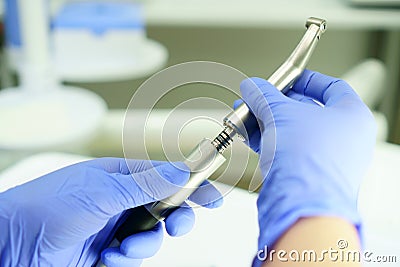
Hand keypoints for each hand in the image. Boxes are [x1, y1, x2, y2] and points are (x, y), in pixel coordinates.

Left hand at [0, 158, 221, 265]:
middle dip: (176, 218)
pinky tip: (108, 258)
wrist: (12, 246)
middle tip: (178, 225)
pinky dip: (126, 260)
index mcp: (120, 176)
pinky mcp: (109, 252)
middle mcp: (121, 200)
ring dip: (144, 244)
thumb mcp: (102, 191)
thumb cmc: (46, 206)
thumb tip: (181, 168)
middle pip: (165, 207)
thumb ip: (146, 183)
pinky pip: (135, 257)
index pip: (165, 176)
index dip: (191, 184)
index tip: (212, 197)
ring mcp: (115, 226)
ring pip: (153, 236)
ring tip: (122, 248)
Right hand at [238, 70, 375, 256]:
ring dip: (266, 123)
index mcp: (352, 116)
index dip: (305, 80)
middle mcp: (345, 138)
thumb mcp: (279, 114)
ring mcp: (328, 159)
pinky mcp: (310, 175)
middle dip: (274, 104)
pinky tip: (250, 136)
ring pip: (294, 132)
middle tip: (255, 99)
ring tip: (245, 118)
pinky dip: (270, 141)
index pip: (331, 87)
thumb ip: (263, 95)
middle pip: (306, 110)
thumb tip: (252, 86)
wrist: (302, 205)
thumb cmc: (307, 160)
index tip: (286, 79)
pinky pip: (289, 150)